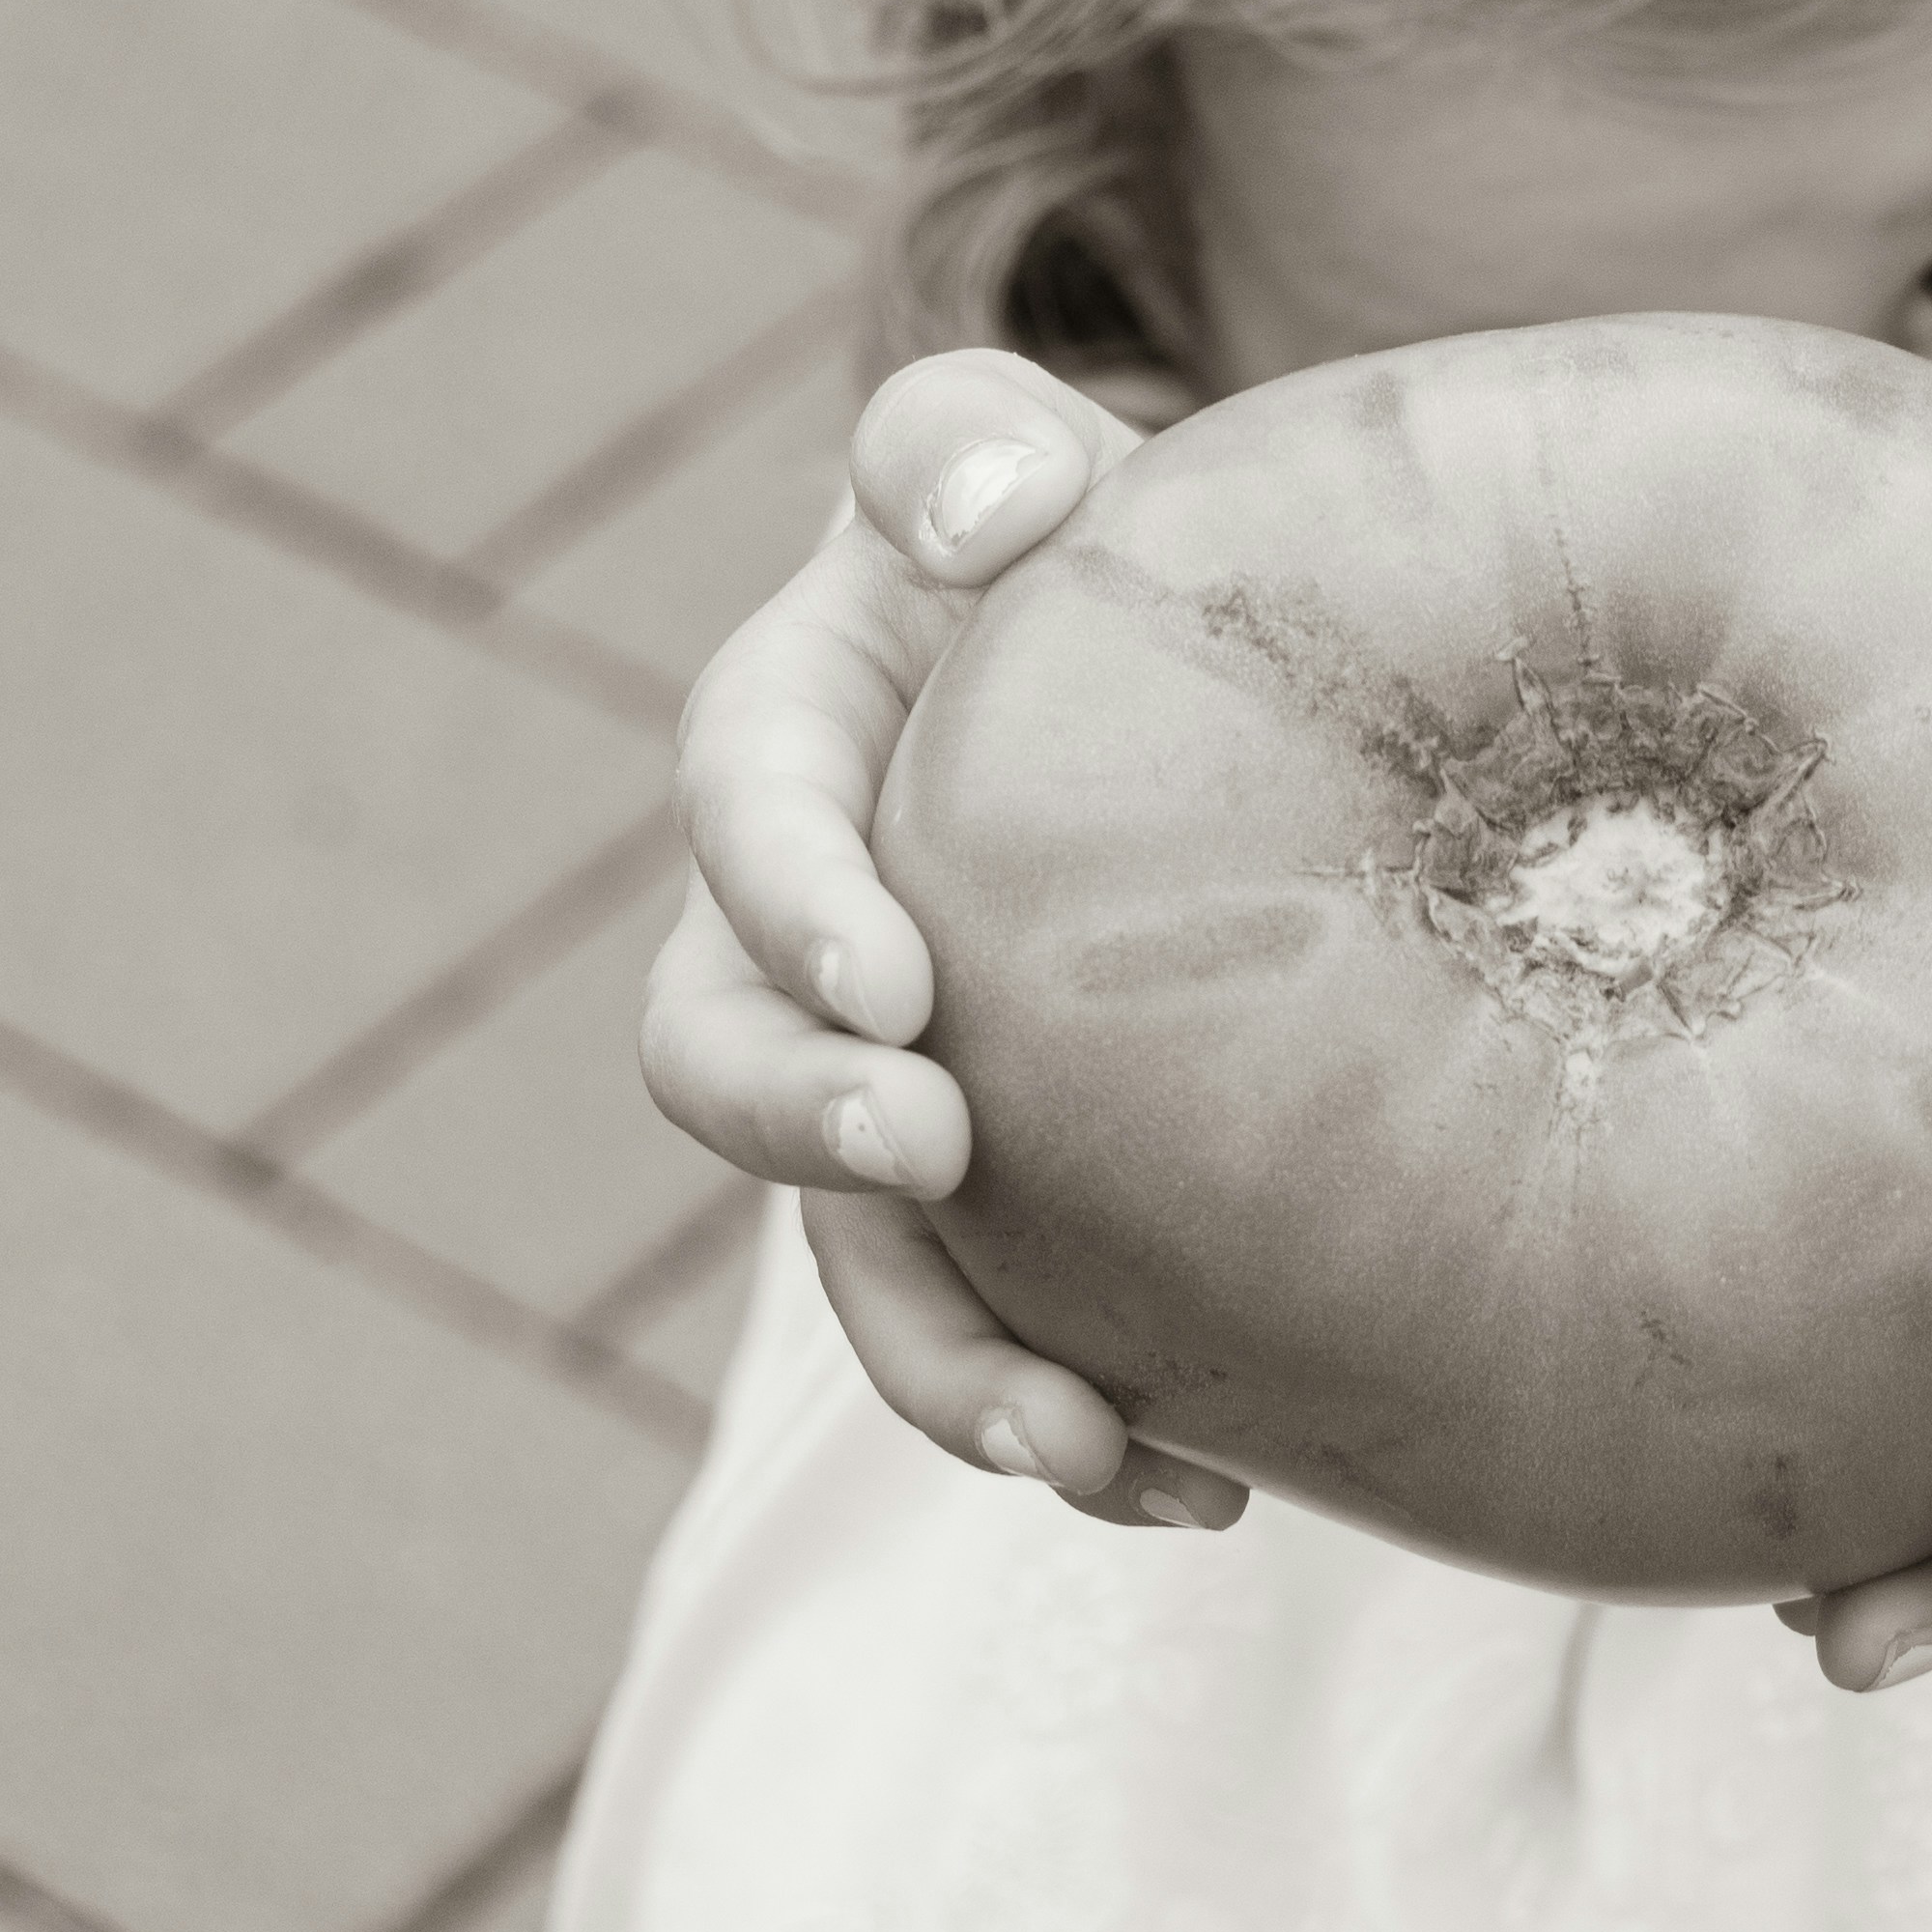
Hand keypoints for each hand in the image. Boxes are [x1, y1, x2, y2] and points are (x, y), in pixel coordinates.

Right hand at [640, 349, 1250, 1532]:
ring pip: (853, 1251)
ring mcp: (894, 1080)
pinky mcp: (1008, 1191)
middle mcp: (809, 935)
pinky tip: (1206, 1484)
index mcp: (795, 741)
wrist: (1190, 674)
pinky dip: (1078, 1414)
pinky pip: (998, 1324)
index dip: (792, 905)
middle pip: (725, 1059)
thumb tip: (977, 518)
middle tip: (931, 1163)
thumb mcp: (1030, 467)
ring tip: (1076, 1445)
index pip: (746, 811)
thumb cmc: (1108, 548)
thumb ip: (965, 446)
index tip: (902, 993)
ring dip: (940, 1358)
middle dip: (803, 1132)